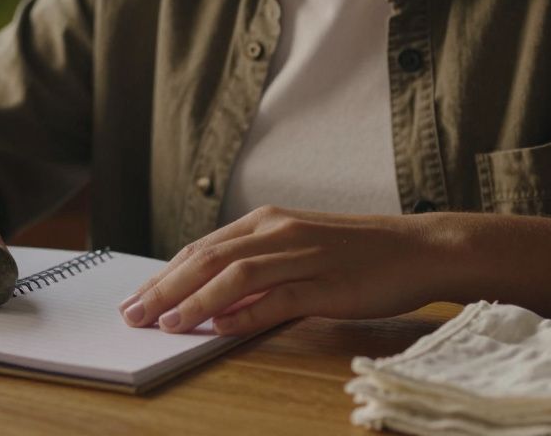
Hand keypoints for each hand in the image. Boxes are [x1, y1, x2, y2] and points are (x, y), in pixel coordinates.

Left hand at [117, 206, 438, 335]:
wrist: (416, 248)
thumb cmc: (355, 254)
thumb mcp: (297, 250)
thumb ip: (256, 271)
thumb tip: (213, 302)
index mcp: (265, 222)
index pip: (201, 249)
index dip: (165, 275)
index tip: (136, 298)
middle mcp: (276, 232)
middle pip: (207, 259)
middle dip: (164, 288)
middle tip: (133, 314)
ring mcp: (301, 256)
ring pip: (234, 276)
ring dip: (195, 301)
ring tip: (167, 325)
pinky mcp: (325, 283)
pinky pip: (277, 298)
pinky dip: (245, 314)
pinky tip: (220, 329)